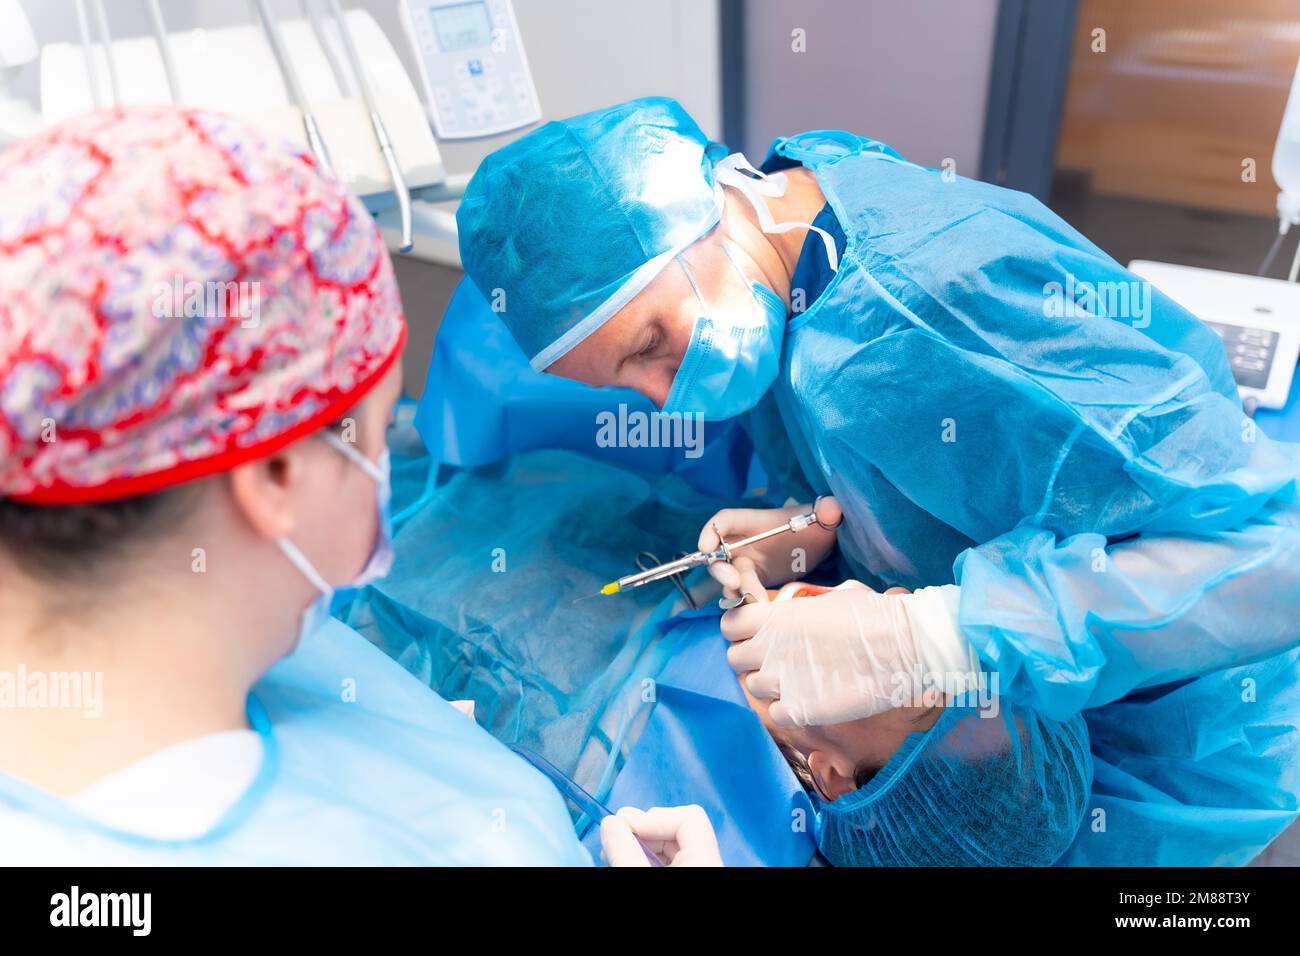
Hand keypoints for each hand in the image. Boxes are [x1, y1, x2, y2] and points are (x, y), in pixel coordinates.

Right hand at [599, 805, 723, 866]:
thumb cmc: (664, 917)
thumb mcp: (637, 875)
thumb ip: (625, 851)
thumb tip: (610, 822)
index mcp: (705, 861)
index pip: (690, 817)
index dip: (655, 817)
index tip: (625, 828)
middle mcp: (707, 863)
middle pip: (678, 830)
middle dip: (643, 831)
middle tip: (613, 841)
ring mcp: (697, 872)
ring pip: (672, 849)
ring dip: (642, 845)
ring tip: (615, 853)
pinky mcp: (687, 878)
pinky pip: (671, 863)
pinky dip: (647, 860)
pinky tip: (627, 863)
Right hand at [698, 497, 841, 601]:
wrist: (821, 548)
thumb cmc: (816, 527)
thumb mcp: (824, 517)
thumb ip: (828, 510)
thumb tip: (832, 508)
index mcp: (753, 523)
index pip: (723, 522)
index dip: (710, 533)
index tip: (706, 547)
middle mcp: (743, 545)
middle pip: (719, 558)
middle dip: (721, 572)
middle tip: (736, 583)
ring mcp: (746, 568)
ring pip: (730, 583)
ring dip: (738, 594)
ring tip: (760, 603)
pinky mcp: (754, 586)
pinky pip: (743, 597)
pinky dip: (749, 606)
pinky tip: (767, 612)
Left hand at [721, 583, 963, 725]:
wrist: (903, 645)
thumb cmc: (872, 618)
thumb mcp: (825, 602)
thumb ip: (793, 615)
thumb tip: (783, 621)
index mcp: (774, 617)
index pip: (729, 625)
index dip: (741, 631)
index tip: (756, 635)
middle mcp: (769, 648)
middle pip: (735, 659)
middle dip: (752, 660)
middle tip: (778, 661)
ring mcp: (781, 680)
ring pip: (754, 687)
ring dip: (772, 686)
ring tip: (800, 680)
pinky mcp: (797, 709)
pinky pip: (774, 714)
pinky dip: (787, 710)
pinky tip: (809, 701)